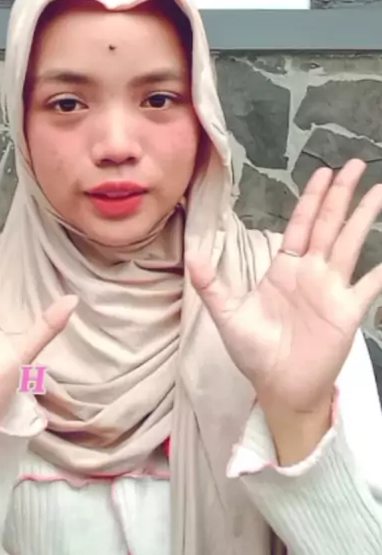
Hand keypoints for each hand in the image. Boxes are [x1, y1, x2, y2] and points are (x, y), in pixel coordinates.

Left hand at [188, 159, 381, 416]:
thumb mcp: (228, 314)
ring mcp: (332, 289)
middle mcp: (312, 272)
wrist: (279, 389)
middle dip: (342, 195)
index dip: (313, 198)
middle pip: (329, 224)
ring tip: (378, 191)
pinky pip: (369, 285)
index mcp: (286, 267)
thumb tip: (191, 254)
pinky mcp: (347, 311)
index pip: (302, 224)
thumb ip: (211, 284)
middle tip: (357, 166)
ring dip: (364, 217)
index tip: (324, 173)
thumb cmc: (254, 352)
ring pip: (350, 244)